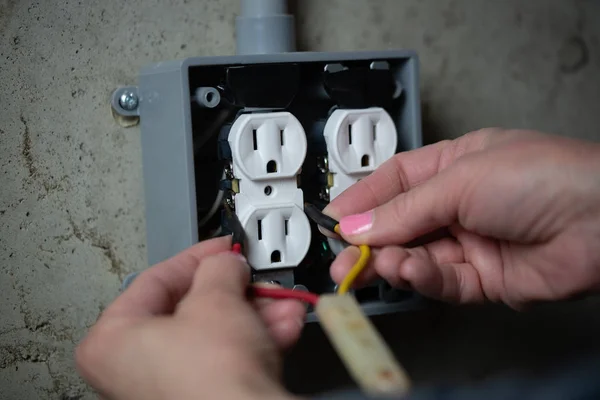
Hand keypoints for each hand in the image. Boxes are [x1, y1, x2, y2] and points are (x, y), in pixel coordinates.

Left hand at [75, 237, 304, 399]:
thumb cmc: (211, 378)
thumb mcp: (216, 298)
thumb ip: (219, 267)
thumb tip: (226, 263)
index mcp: (111, 342)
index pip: (155, 281)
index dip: (197, 257)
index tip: (223, 249)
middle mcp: (133, 369)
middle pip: (191, 309)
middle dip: (235, 291)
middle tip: (252, 277)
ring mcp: (167, 388)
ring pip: (216, 334)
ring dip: (255, 314)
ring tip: (279, 302)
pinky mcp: (201, 399)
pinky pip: (227, 359)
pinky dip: (256, 340)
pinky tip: (282, 326)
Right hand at [325, 129, 599, 307]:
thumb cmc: (545, 177)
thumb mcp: (459, 180)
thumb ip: (404, 210)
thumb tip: (357, 226)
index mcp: (453, 165)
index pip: (394, 183)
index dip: (361, 201)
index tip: (333, 218)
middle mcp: (459, 204)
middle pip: (399, 225)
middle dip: (368, 242)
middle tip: (341, 258)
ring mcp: (471, 242)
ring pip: (415, 257)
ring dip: (390, 263)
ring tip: (370, 266)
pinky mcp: (483, 279)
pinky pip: (440, 282)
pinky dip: (420, 278)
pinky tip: (408, 271)